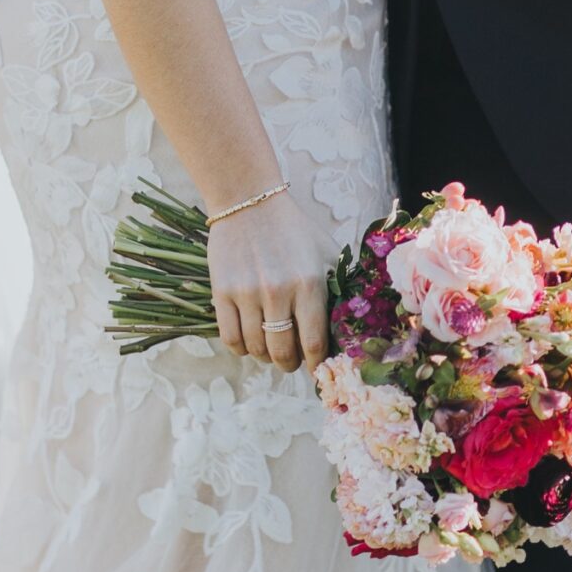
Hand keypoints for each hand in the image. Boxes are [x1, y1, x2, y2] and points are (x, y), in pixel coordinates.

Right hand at [207, 188, 332, 369]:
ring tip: (270, 348)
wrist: (249, 201)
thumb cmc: (294, 229)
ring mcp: (248, 293)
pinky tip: (249, 340)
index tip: (317, 370)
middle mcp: (279, 292)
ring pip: (256, 348)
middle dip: (289, 364)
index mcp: (310, 284)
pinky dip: (241, 348)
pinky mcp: (223, 292)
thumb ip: (340, 287)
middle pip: (283, 352)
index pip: (314, 343)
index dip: (316, 365)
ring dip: (265, 356)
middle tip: (291, 360)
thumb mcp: (327, 253)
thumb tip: (349, 325)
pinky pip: (230, 338)